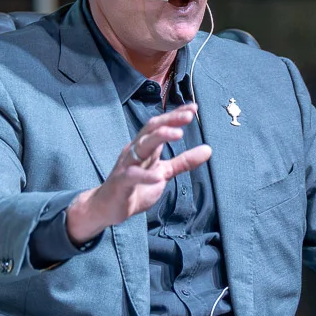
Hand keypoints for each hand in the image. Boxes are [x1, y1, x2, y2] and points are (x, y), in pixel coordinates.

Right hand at [66, 103, 211, 243]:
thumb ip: (183, 162)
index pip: (160, 126)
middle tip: (189, 116)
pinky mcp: (121, 183)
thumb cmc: (135, 187)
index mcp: (145, 147)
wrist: (107, 208)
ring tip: (178, 134)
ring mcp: (126, 165)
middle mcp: (134, 151)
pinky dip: (146, 175)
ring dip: (159, 138)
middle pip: (151, 130)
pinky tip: (159, 176)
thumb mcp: (163, 173)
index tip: (194, 107)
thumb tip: (208, 149)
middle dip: (169, 120)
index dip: (176, 115)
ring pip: (141, 146)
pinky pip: (132, 176)